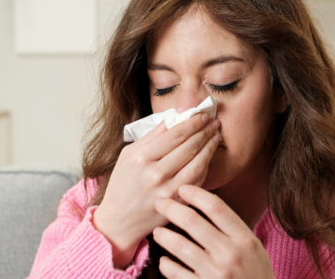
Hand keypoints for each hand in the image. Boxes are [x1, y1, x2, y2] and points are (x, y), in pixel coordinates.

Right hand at [93, 114, 219, 268]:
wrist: (119, 220)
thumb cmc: (123, 184)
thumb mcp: (128, 155)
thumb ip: (151, 136)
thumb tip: (172, 117)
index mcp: (141, 158)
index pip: (175, 135)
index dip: (192, 123)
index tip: (202, 115)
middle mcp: (155, 174)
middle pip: (189, 147)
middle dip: (205, 132)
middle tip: (214, 122)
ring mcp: (168, 191)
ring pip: (198, 164)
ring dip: (210, 148)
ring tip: (216, 136)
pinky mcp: (178, 203)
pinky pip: (198, 181)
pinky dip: (206, 166)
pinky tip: (208, 157)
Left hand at [153, 185, 274, 278]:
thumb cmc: (255, 276)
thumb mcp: (254, 250)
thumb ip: (234, 229)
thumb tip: (206, 202)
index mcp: (245, 240)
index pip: (217, 207)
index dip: (196, 194)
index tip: (182, 189)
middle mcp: (231, 254)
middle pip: (193, 221)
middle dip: (171, 208)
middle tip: (159, 203)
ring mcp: (217, 274)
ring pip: (180, 246)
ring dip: (164, 236)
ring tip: (158, 231)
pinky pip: (176, 273)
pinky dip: (167, 265)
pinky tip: (164, 261)